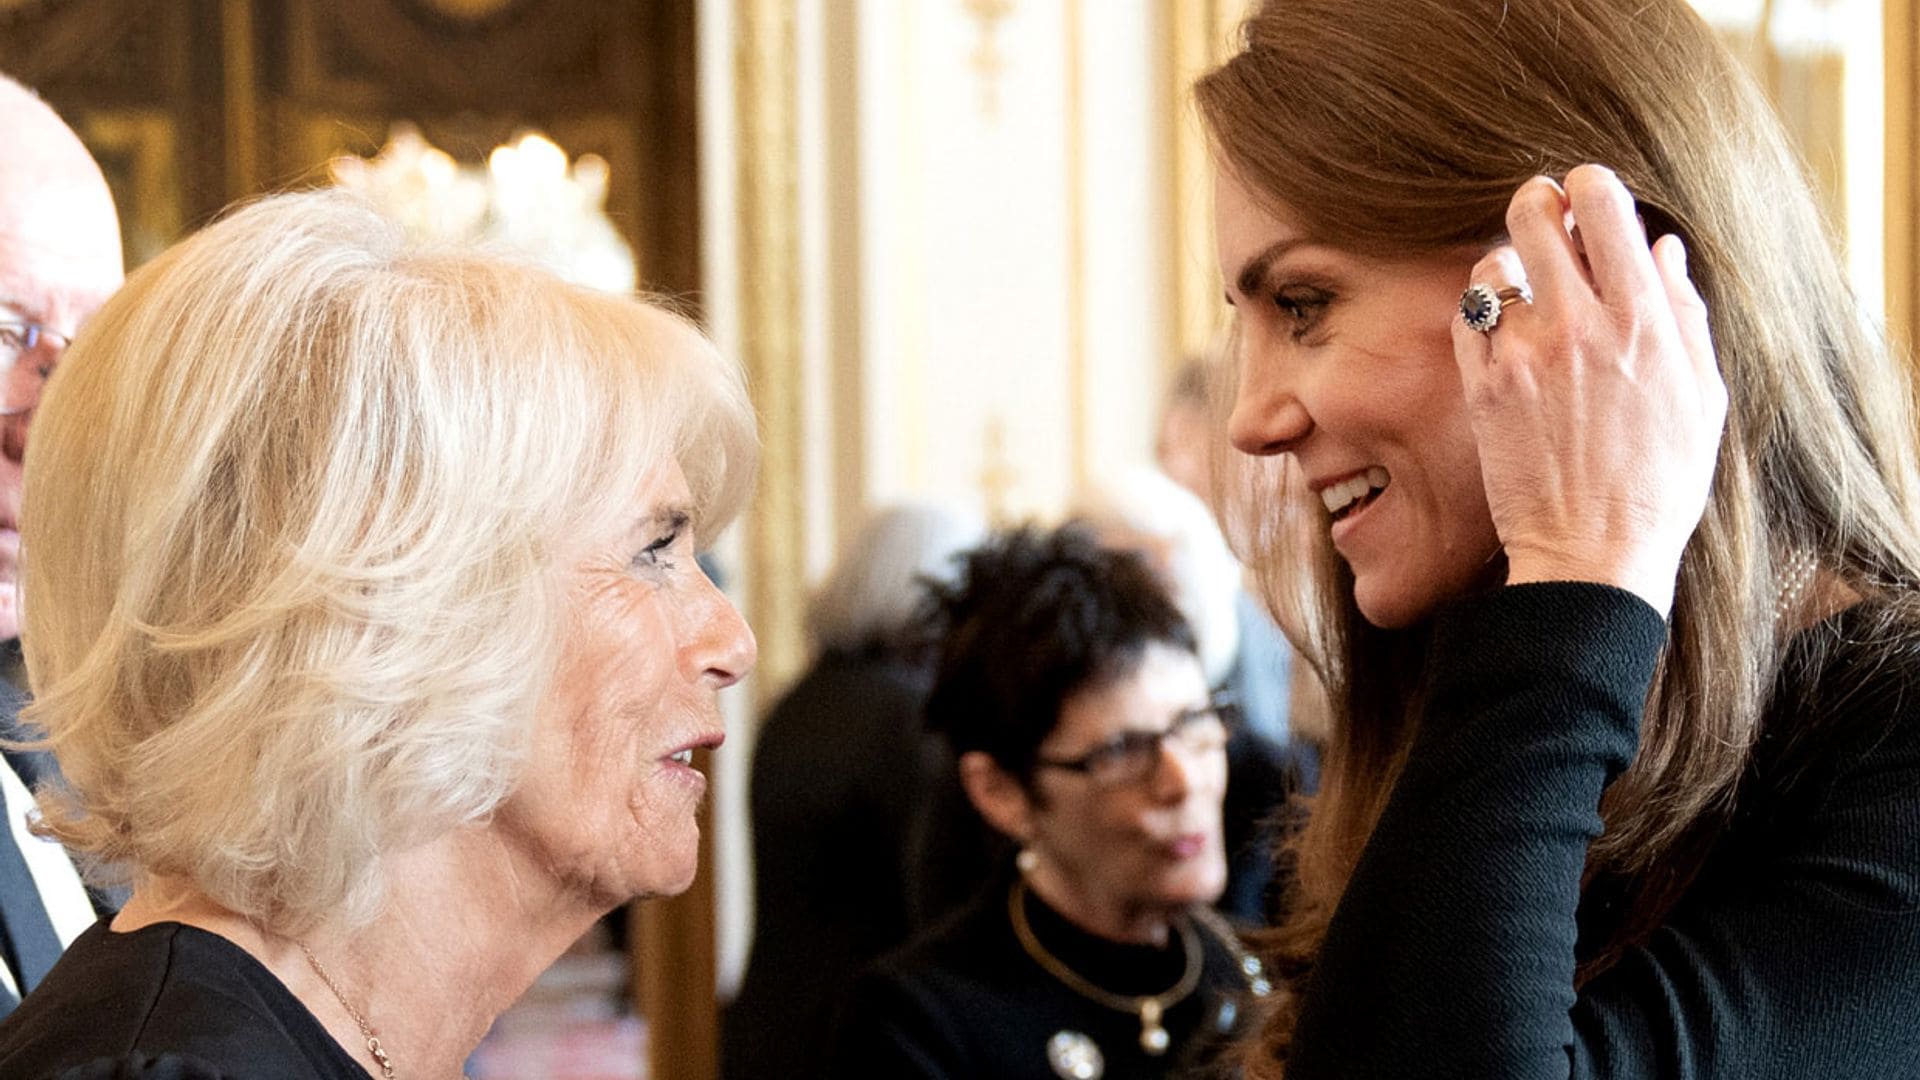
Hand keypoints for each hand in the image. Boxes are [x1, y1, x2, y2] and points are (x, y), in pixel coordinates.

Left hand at [1450, 165, 1725, 616]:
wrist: (1593, 552)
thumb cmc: (1658, 481)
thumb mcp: (1700, 396)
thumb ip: (1682, 314)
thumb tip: (1662, 250)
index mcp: (1642, 320)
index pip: (1605, 205)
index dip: (1590, 186)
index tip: (1586, 194)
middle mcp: (1577, 325)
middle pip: (1535, 216)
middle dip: (1537, 205)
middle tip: (1543, 218)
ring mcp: (1521, 355)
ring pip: (1493, 266)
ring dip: (1507, 268)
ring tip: (1524, 291)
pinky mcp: (1481, 386)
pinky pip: (1467, 318)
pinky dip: (1481, 314)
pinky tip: (1501, 333)